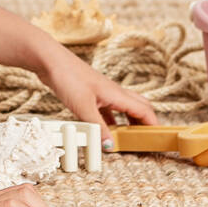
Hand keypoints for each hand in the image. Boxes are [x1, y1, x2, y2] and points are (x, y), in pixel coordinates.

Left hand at [35, 47, 158, 145]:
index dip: (154, 125)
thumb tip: (111, 146)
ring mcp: (101, 92)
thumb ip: (98, 128)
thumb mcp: (83, 107)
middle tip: (144, 141)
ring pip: (122, 108)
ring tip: (126, 140)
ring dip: (127, 122)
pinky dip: (110, 120)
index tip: (158, 140)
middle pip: (138, 107)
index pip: (145, 111)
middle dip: (144, 123)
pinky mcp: (90, 93)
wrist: (49, 60)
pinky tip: (105, 129)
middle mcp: (113, 92)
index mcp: (117, 94)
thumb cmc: (67, 78)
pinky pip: (107, 108)